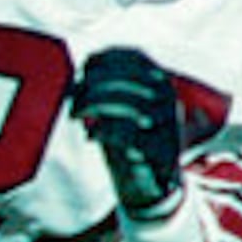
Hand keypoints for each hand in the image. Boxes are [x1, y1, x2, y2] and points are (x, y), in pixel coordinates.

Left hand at [74, 46, 187, 218]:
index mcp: (163, 84)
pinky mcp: (161, 150)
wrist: (151, 185)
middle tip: (72, 97)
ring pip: (125, 103)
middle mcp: (169, 100)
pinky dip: (102, 133)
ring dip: (92, 105)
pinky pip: (125, 134)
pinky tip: (91, 137)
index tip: (85, 64)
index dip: (107, 57)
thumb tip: (79, 73)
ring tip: (75, 115)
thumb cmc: (128, 142)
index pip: (137, 57)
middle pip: (125, 78)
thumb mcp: (118, 111)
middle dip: (92, 84)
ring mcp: (167, 124)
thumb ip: (107, 91)